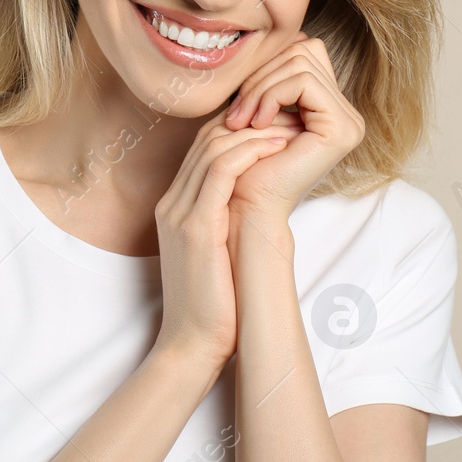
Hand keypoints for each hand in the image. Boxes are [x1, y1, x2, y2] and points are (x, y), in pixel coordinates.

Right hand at [152, 103, 293, 367]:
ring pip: (213, 148)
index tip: (275, 126)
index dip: (239, 130)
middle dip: (248, 121)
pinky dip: (250, 152)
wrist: (192, 346)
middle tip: (286, 115)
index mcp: (174, 208)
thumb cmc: (213, 306)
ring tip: (289, 127)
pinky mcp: (195, 228)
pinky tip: (277, 148)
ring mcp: (179, 214)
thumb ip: (228, 224)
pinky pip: (220, 172)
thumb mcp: (217, 255)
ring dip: (255, 132)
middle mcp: (171, 204)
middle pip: (205, 140)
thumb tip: (261, 208)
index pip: (202, 149)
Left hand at [222, 31, 364, 221]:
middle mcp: (346, 113)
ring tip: (241, 121)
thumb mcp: (257, 111)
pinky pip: (303, 81)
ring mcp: (349, 122)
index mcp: (329, 108)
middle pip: (304, 50)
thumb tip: (282, 36)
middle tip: (236, 113)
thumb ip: (272, 77)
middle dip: (261, 75)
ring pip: (301, 61)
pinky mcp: (342, 128)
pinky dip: (271, 95)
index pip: (303, 51)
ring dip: (261, 88)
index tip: (239, 103)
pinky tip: (255, 124)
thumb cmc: (244, 164)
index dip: (266, 68)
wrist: (245, 208)